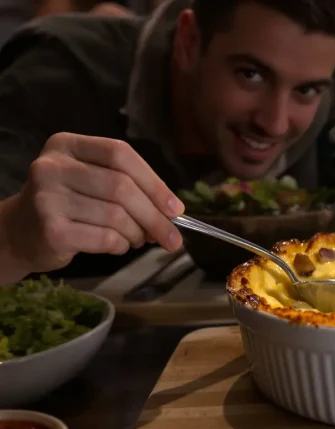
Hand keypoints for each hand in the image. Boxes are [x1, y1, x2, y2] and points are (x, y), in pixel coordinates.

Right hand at [0, 132, 184, 279]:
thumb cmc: (67, 204)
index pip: (120, 154)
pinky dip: (121, 245)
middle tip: (171, 237)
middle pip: (121, 187)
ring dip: (137, 233)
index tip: (176, 207)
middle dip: (155, 216)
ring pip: (116, 216)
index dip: (154, 182)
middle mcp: (52, 166)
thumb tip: (172, 210)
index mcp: (67, 145)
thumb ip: (129, 186)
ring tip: (138, 238)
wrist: (19, 232)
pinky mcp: (51, 230)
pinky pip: (105, 238)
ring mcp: (48, 198)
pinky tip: (118, 245)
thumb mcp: (91, 181)